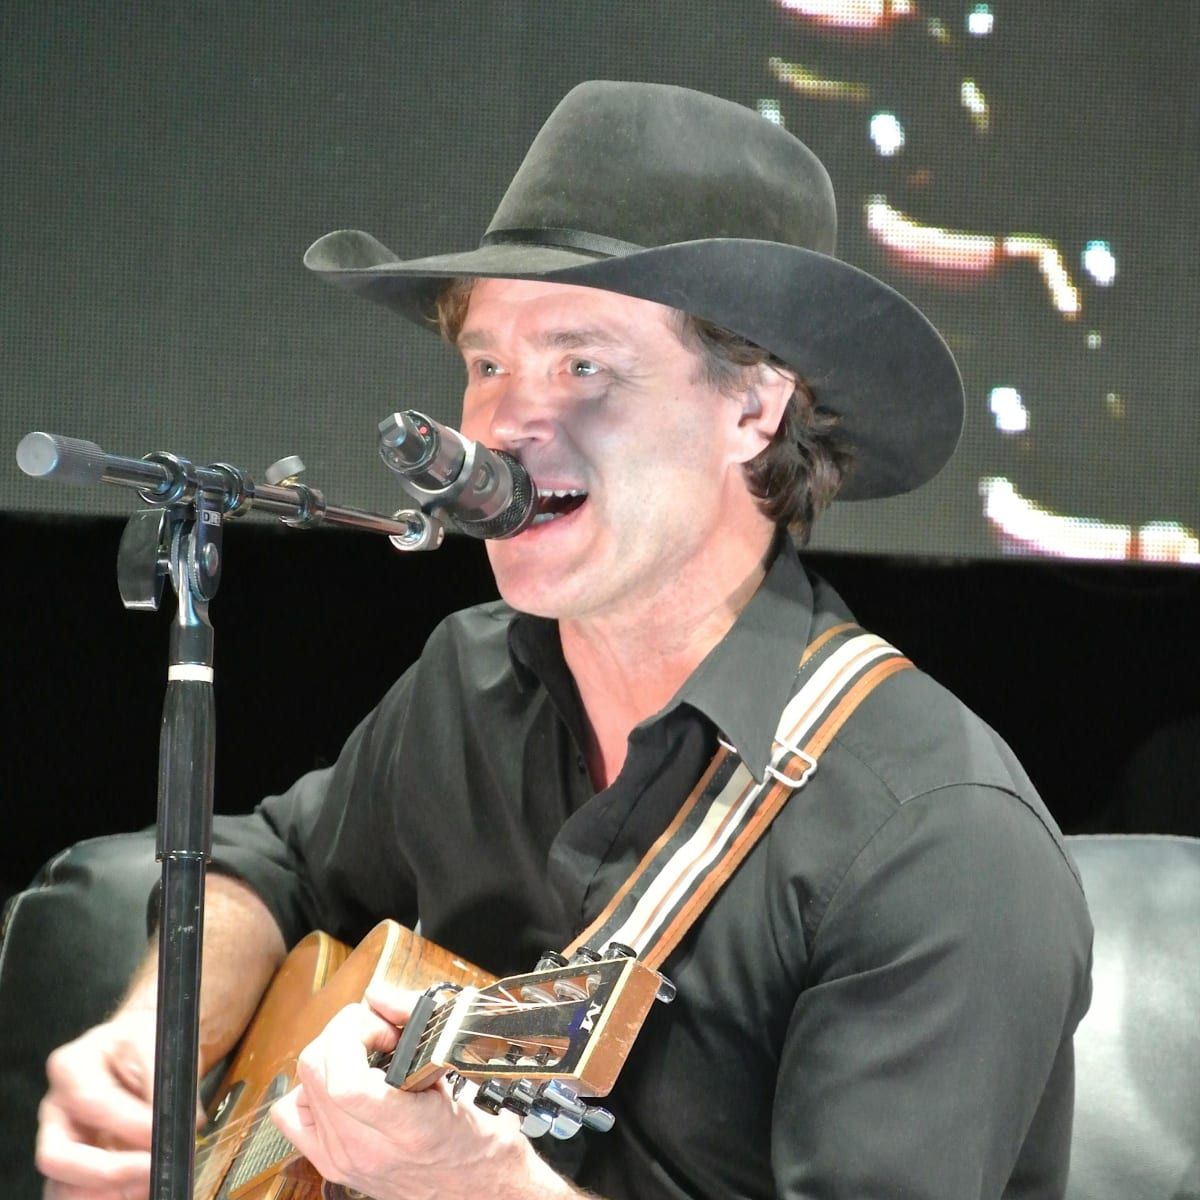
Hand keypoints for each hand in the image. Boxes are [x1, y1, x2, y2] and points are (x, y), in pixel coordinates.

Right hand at [36, 1010, 158, 1199]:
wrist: (148, 1050)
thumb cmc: (149, 1041)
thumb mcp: (158, 1042)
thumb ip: (161, 1085)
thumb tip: (173, 1129)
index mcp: (71, 1067)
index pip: (91, 1102)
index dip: (130, 1124)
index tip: (164, 1135)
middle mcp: (56, 1111)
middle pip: (56, 1157)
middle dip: (108, 1171)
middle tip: (153, 1169)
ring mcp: (61, 1144)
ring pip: (63, 1189)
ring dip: (111, 1192)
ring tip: (152, 1180)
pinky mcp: (73, 1172)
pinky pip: (81, 1198)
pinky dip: (114, 1197)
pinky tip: (143, 1188)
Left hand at [270, 984, 573, 1199]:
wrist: (478, 1193)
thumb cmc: (477, 1144)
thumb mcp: (458, 1079)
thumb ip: (418, 1030)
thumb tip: (380, 996)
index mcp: (402, 1131)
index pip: (343, 1082)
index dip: (353, 1035)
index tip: (383, 1025)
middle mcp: (362, 1150)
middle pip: (315, 1068)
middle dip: (347, 1032)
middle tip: (382, 1033)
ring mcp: (341, 1159)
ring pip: (301, 1085)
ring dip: (330, 1054)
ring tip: (365, 1055)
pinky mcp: (332, 1163)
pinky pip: (293, 1115)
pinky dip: (310, 1088)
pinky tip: (342, 1082)